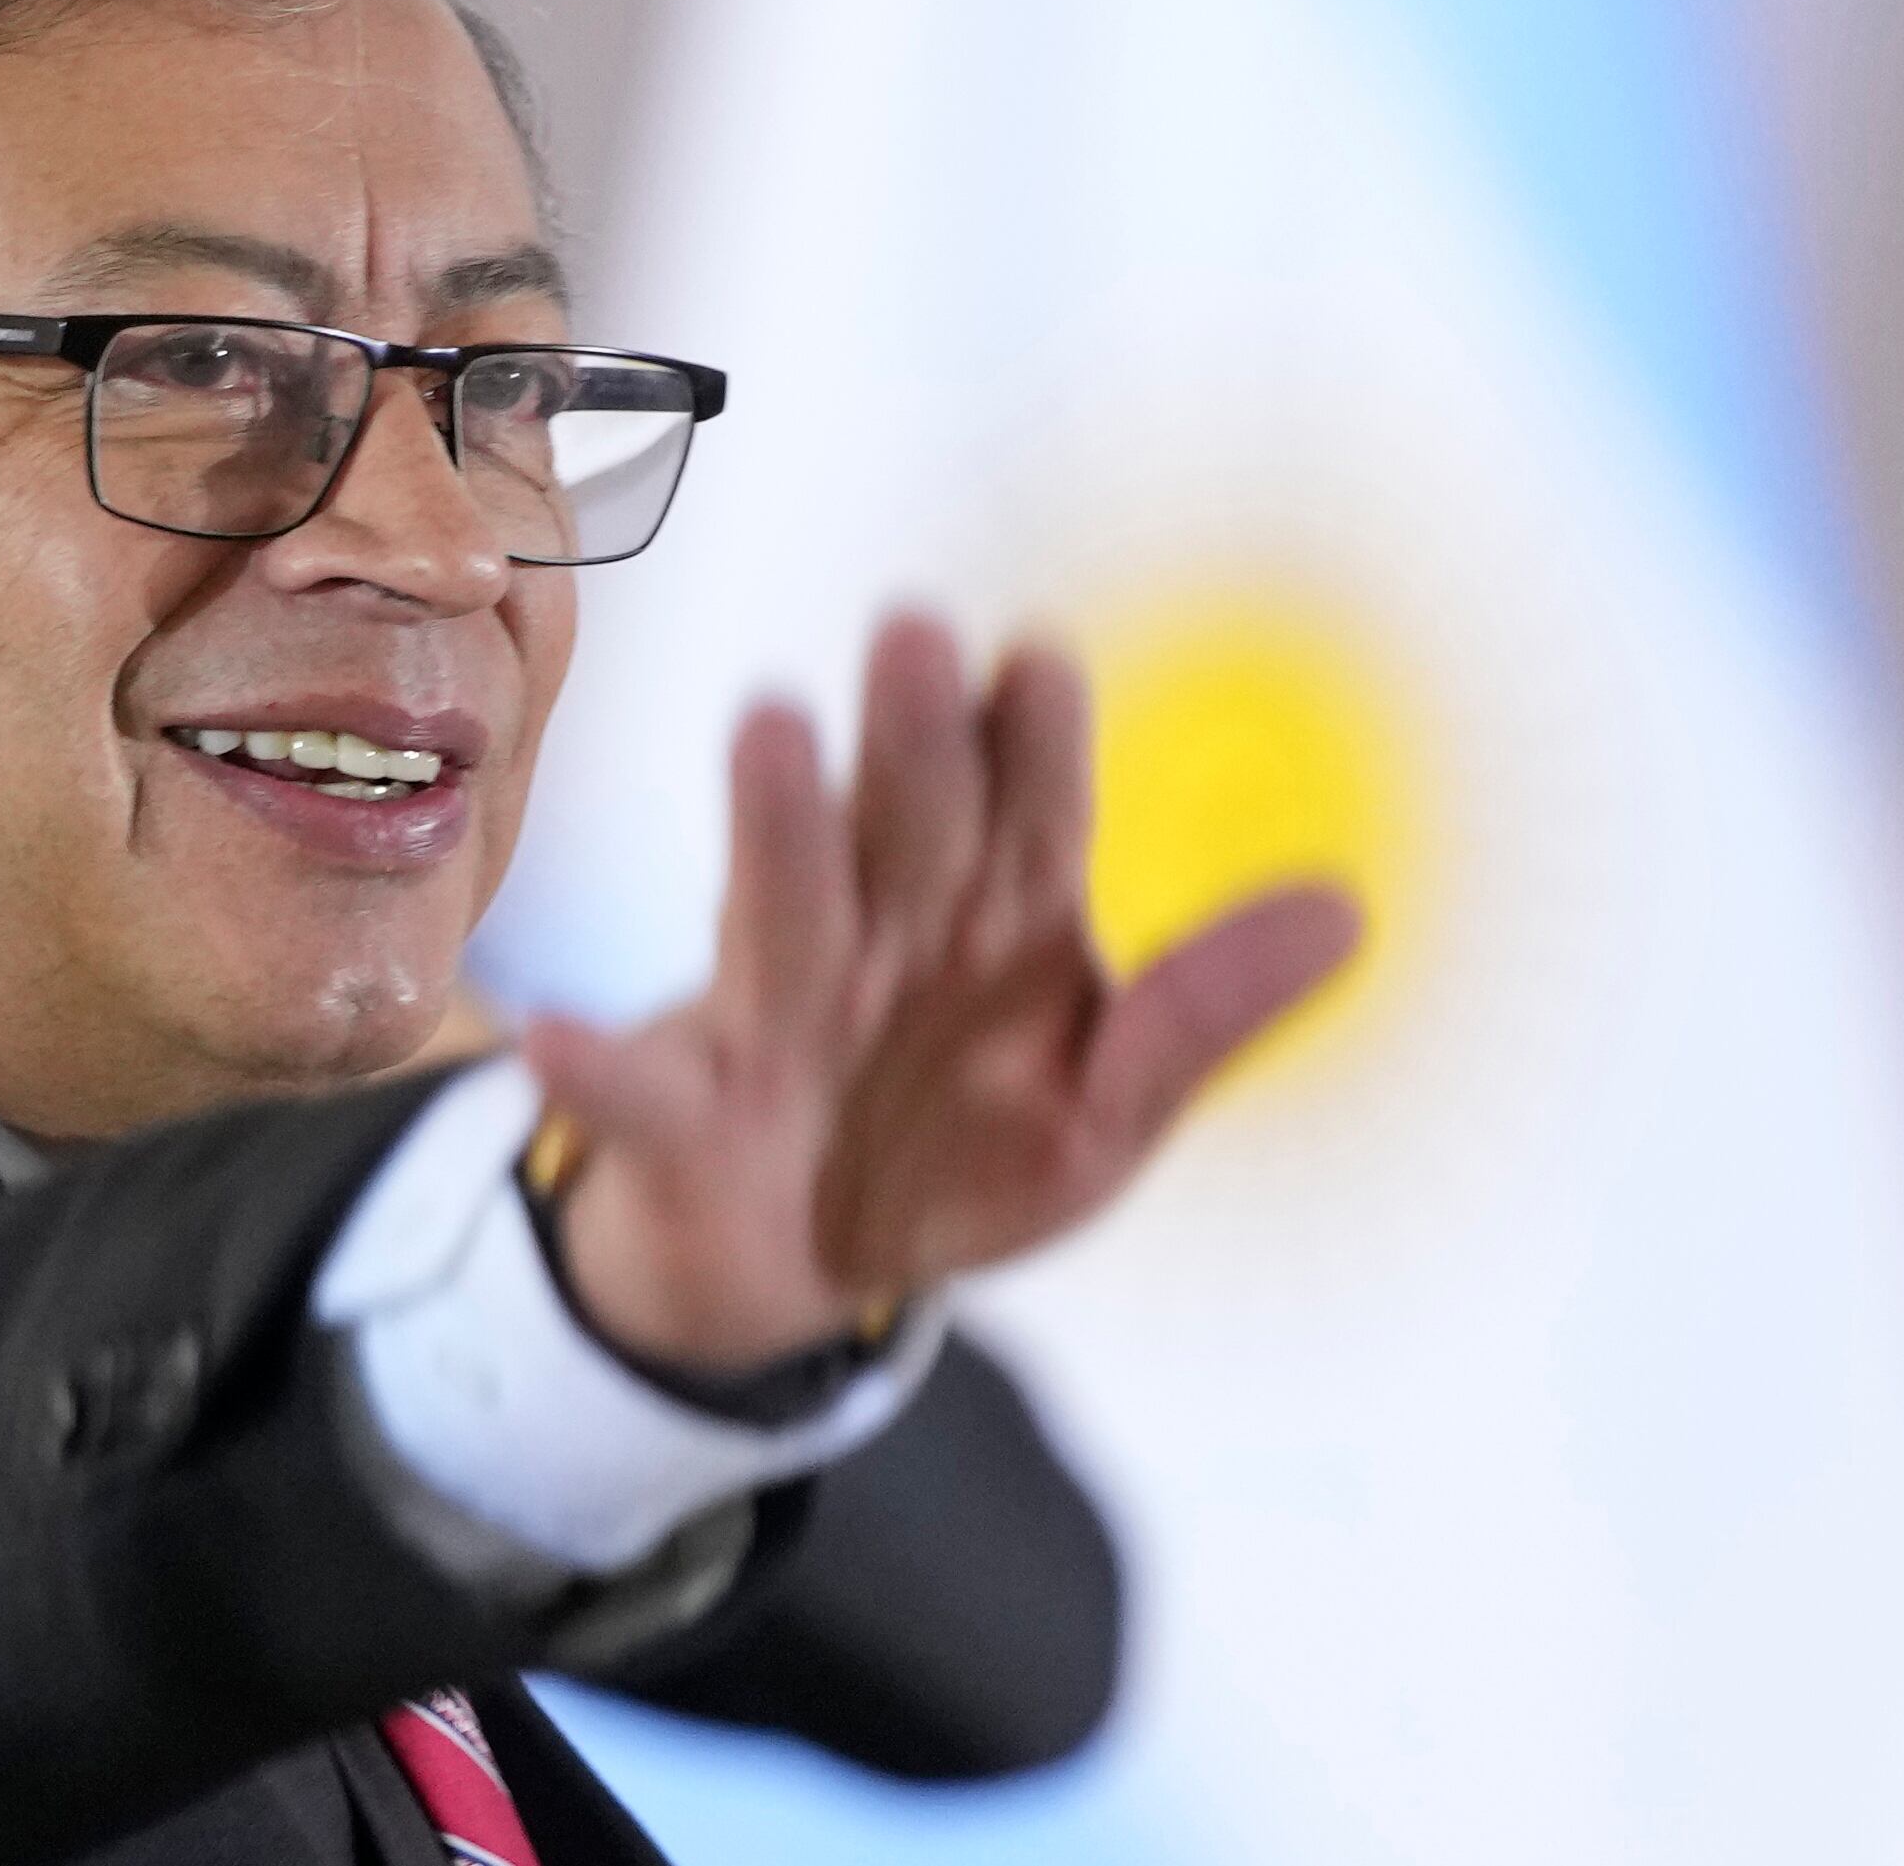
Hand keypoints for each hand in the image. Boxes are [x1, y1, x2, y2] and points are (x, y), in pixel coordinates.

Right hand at [526, 612, 1359, 1374]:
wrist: (796, 1272)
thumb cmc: (955, 1157)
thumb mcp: (1104, 1109)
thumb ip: (1202, 1016)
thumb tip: (1351, 906)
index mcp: (993, 925)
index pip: (1028, 817)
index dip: (1034, 745)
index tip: (1040, 661)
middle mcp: (883, 942)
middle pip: (907, 833)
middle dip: (916, 740)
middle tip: (916, 631)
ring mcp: (780, 1022)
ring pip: (783, 915)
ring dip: (778, 827)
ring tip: (769, 727)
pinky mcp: (692, 1118)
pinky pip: (641, 1092)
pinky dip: (595, 1067)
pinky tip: (552, 1036)